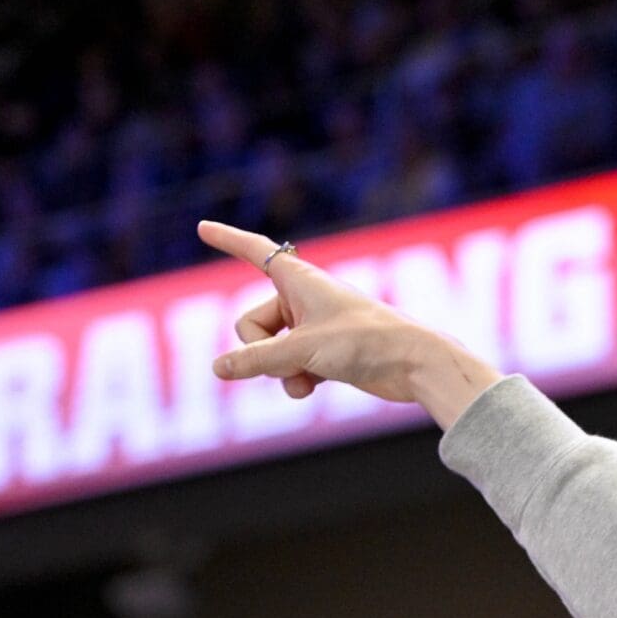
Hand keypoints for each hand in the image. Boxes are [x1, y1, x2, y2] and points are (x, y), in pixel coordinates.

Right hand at [195, 220, 496, 417]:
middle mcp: (303, 299)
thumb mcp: (301, 351)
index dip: (227, 240)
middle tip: (289, 359)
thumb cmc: (363, 341)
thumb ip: (256, 360)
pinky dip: (295, 381)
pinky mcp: (325, 355)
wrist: (414, 364)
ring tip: (306, 377)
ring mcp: (313, 328)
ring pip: (269, 352)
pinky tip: (312, 389)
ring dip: (280, 371)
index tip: (203, 228)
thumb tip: (218, 369)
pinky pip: (289, 368)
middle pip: (251, 325)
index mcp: (298, 278)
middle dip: (260, 349)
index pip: (254, 252)